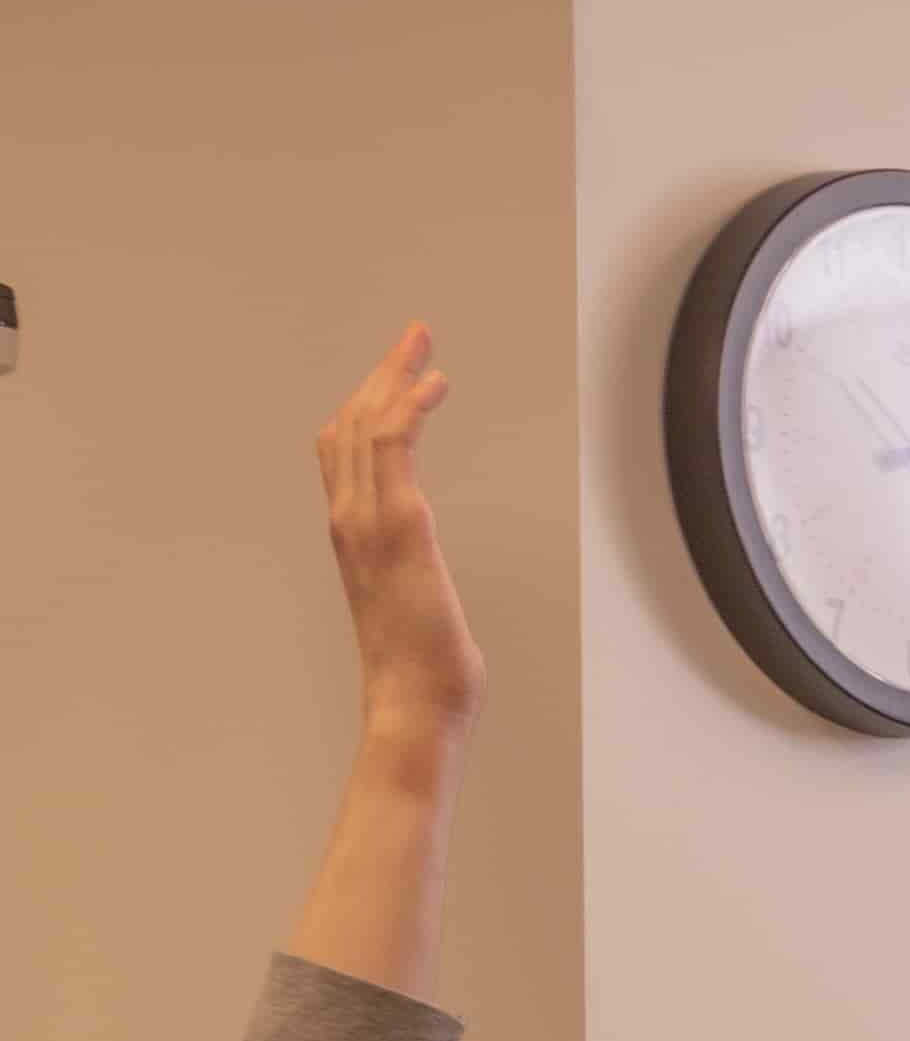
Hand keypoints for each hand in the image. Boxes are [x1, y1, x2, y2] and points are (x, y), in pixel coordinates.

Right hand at [320, 327, 483, 745]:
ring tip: (423, 342)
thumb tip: (432, 598)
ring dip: (396, 376)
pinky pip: (393, 446)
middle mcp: (350, 519)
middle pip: (349, 423)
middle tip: (413, 335)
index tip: (397, 375)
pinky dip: (411, 407)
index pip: (344, 452)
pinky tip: (434, 384)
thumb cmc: (422, 676)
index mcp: (352, 536)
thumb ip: (415, 587)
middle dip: (380, 373)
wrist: (411, 705)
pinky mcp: (400, 525)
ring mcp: (368, 520)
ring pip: (368, 423)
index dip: (366, 404)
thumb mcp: (415, 613)